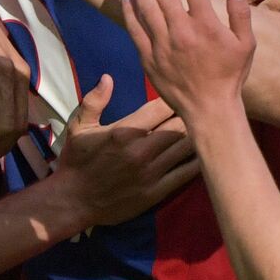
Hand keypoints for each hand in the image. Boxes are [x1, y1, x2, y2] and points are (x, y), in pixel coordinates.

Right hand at [57, 74, 198, 226]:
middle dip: (190, 115)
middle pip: (181, 125)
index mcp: (125, 132)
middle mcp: (141, 150)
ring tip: (207, 126)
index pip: (162, 107)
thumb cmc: (76, 161)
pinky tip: (207, 152)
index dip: (175, 99)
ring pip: (187, 147)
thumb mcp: (78, 128)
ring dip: (198, 135)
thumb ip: (94, 101)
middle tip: (199, 109)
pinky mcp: (157, 192)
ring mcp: (151, 173)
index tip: (182, 95)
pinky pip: (186, 173)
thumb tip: (108, 77)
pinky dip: (198, 161)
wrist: (71, 202)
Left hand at [123, 0, 254, 122]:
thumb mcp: (246, 44)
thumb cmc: (230, 75)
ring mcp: (162, 46)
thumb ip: (241, 13)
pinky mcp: (149, 58)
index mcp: (206, 26)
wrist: (209, 109)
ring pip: (146, 9)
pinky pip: (135, 29)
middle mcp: (182, 33)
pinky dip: (130, 11)